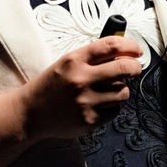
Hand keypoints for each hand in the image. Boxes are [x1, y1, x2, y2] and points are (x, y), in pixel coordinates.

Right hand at [19, 37, 142, 139]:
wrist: (30, 113)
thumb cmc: (52, 85)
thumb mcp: (67, 63)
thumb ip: (93, 57)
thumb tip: (125, 53)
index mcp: (75, 60)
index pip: (111, 46)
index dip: (130, 46)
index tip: (137, 51)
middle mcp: (81, 79)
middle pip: (124, 68)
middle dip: (135, 67)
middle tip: (134, 69)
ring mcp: (86, 101)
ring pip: (123, 92)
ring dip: (121, 89)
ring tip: (109, 90)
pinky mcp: (89, 120)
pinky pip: (115, 110)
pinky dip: (112, 107)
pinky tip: (100, 105)